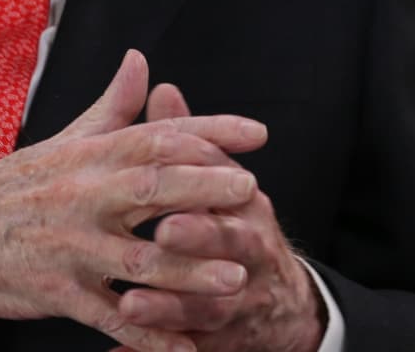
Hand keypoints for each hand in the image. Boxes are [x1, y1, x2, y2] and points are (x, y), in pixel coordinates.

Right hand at [0, 50, 270, 351]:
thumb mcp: (61, 142)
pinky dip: (149, 335)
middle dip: (206, 190)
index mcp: (89, 156)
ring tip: (235, 276)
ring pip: (140, 258)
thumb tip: (141, 61)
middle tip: (251, 193)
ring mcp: (70, 246)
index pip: (157, 135)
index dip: (210, 132)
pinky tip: (184, 347)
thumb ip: (111, 108)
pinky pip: (110, 315)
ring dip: (190, 269)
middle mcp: (82, 195)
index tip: (257, 134)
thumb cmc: (9, 188)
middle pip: (153, 188)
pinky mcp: (57, 290)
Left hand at [110, 83, 325, 351]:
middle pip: (232, 244)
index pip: (228, 185)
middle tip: (160, 234)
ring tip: (130, 305)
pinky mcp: (225, 340)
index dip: (200, 177)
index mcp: (247, 207)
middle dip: (199, 238)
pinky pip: (194, 349)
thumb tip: (160, 88)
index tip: (165, 169)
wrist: (284, 309)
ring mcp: (242, 300)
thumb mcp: (220, 184)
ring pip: (211, 304)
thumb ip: (188, 141)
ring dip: (171, 305)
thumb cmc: (237, 231)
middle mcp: (251, 252)